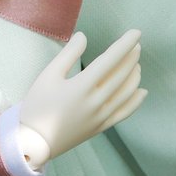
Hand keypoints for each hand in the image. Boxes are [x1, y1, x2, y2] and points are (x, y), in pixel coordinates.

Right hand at [19, 29, 145, 161]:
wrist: (34, 142)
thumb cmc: (38, 105)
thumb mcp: (48, 75)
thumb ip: (68, 54)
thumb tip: (83, 36)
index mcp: (82, 85)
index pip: (111, 60)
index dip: (125, 44)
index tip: (136, 33)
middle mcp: (96, 101)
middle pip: (121, 74)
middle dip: (131, 57)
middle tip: (137, 45)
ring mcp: (101, 116)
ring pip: (126, 92)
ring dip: (134, 76)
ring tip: (137, 64)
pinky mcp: (101, 127)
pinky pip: (124, 113)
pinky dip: (136, 101)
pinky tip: (142, 92)